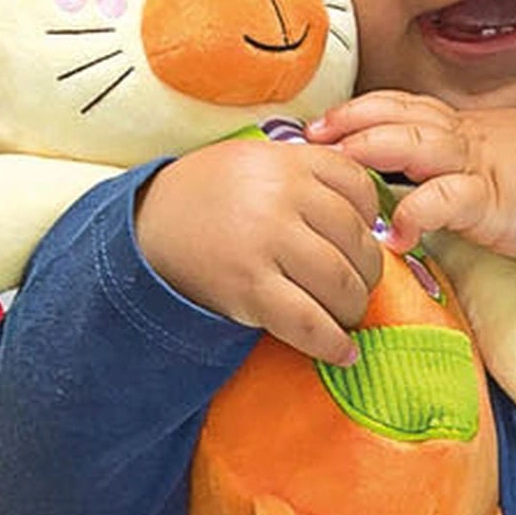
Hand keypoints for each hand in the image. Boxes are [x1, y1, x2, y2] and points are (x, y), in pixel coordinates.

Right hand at [134, 135, 386, 366]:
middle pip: (358, 243)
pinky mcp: (249, 287)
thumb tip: (368, 213)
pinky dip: (333, 344)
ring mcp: (267, 241)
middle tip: (355, 289)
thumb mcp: (254, 161)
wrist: (145, 227)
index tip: (359, 241)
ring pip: (342, 285)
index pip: (359, 188)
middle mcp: (283, 196)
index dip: (371, 221)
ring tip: (343, 318)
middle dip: (366, 275)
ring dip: (353, 310)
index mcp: (289, 160)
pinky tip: (343, 354)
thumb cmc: (207, 196)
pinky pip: (310, 323)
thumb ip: (306, 172)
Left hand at [308, 93, 515, 262]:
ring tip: (338, 166)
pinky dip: (418, 212)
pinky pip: (448, 199)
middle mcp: (461, 136)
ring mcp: (476, 164)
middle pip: (397, 115)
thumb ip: (442, 165)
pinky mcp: (491, 198)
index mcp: (456, 127)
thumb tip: (394, 180)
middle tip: (312, 139)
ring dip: (372, 149)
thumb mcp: (482, 163)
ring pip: (416, 142)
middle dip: (350, 122)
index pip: (397, 106)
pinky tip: (396, 233)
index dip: (355, 110)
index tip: (317, 125)